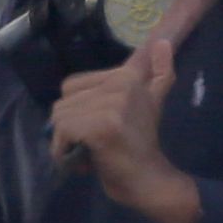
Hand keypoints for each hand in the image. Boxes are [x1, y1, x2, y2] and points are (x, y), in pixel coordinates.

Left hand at [48, 26, 200, 222]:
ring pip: (59, 118)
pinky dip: (64, 153)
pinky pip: (62, 132)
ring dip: (67, 143)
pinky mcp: (101, 126)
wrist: (150, 181)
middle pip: (63, 102)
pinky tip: (83, 163)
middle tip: (94, 146)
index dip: (78, 111)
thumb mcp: (152, 103)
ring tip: (90, 153)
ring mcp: (112, 104)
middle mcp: (120, 83)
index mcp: (126, 75)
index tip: (98, 129)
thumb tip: (163, 41)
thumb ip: (159, 73)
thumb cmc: (142, 145)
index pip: (73, 85)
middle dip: (71, 129)